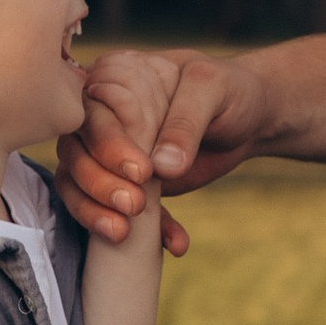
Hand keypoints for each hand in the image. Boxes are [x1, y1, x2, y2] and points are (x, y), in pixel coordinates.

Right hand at [59, 45, 278, 246]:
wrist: (250, 120)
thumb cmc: (229, 90)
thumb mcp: (213, 88)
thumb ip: (186, 121)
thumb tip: (161, 168)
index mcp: (112, 80)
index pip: (90, 114)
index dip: (106, 146)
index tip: (141, 172)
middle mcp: (102, 116)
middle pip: (75, 153)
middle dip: (97, 185)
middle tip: (133, 205)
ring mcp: (109, 154)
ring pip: (79, 184)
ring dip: (96, 212)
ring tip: (124, 233)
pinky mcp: (128, 185)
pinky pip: (118, 211)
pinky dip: (144, 234)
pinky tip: (175, 243)